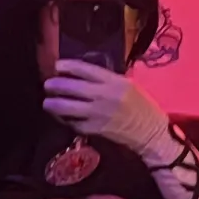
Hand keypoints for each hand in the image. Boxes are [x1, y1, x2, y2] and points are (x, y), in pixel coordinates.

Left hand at [43, 59, 168, 157]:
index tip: (57, 66)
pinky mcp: (95, 130)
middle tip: (47, 84)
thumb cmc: (141, 106)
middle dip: (56, 85)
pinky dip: (66, 120)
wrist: (150, 132)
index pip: (85, 69)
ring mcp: (98, 114)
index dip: (68, 66)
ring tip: (47, 102)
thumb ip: (106, 79)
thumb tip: (81, 75)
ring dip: (54, 104)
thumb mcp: (128, 85)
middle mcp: (104, 96)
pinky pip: (75, 123)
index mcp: (114, 81)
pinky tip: (62, 118)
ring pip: (68, 107)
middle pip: (72, 87)